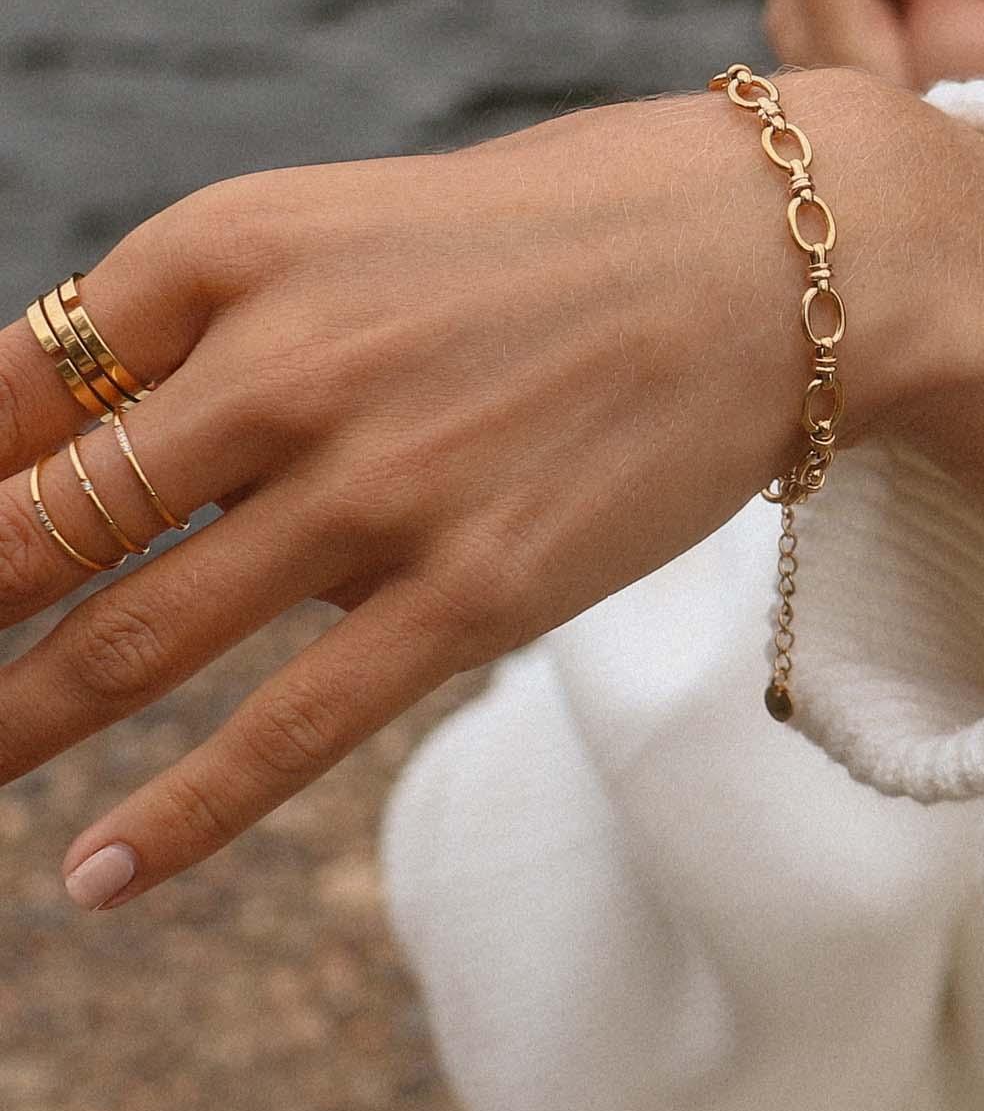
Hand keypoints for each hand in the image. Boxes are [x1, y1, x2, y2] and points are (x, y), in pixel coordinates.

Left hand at [0, 75, 960, 908]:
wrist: (780, 258)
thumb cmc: (565, 236)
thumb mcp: (360, 233)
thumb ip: (226, 335)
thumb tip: (92, 468)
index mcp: (232, 246)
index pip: (3, 389)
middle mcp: (285, 363)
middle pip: (38, 526)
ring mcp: (380, 486)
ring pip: (131, 642)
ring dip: (13, 722)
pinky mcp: (477, 592)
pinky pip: (287, 730)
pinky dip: (175, 817)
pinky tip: (94, 878)